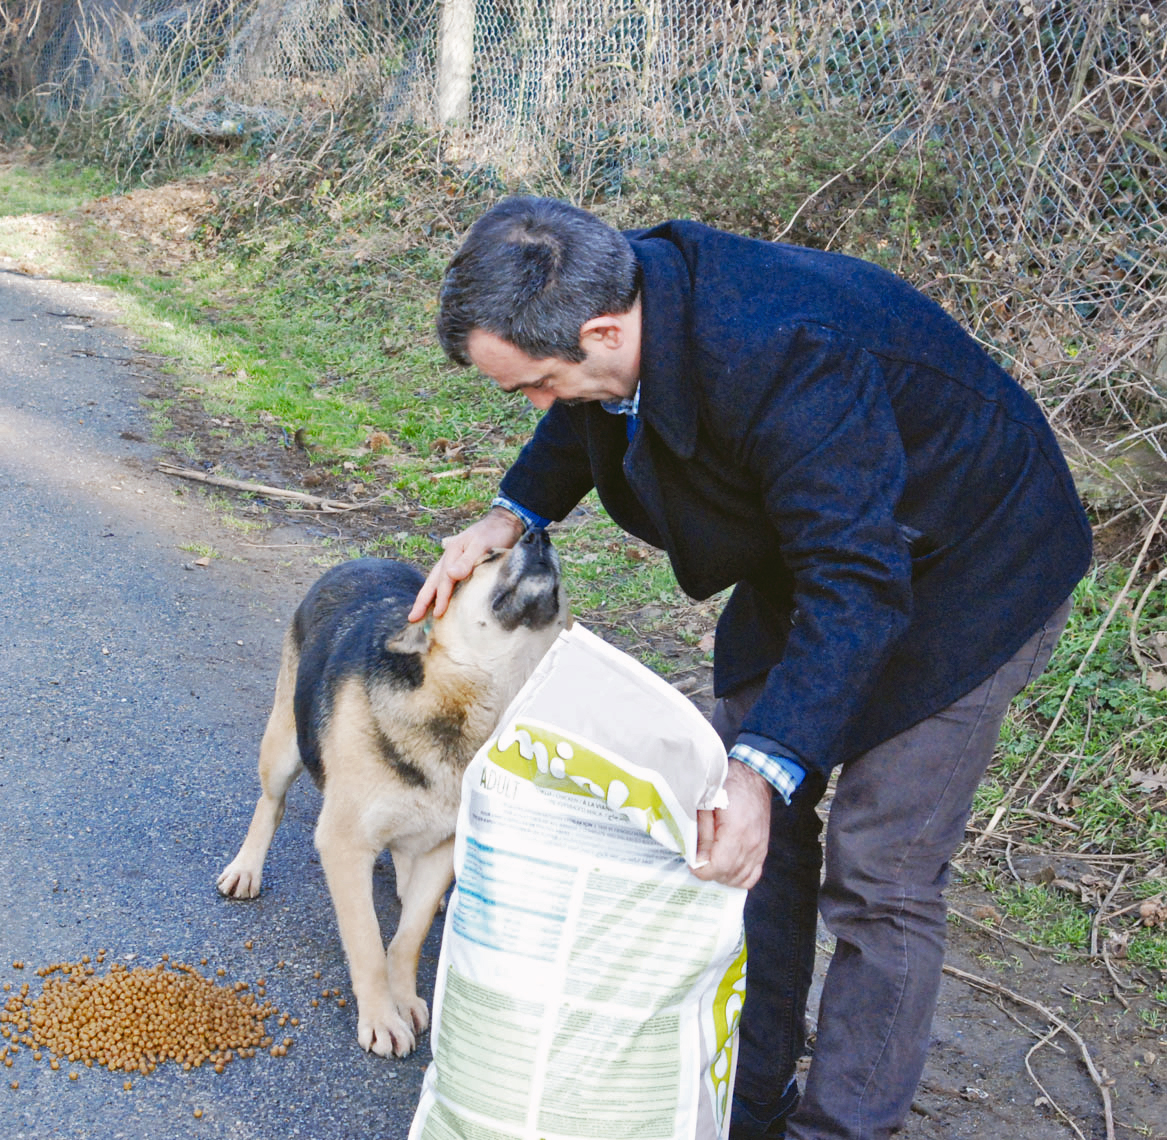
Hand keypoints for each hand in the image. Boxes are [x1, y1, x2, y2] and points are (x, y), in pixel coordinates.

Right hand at [408, 507, 525, 620]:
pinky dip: (439, 592)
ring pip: (435, 582)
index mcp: (452, 553)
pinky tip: (437, 601)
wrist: (503, 523)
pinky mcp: (460, 566)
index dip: (441, 598)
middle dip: (422, 600)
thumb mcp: (481, 545)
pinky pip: (445, 581)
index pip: (445, 580)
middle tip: (412, 618)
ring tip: (419, 613)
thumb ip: (466, 560)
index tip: (438, 614)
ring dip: (427, 597)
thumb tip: (450, 575)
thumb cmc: (493, 533)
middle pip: (432, 582)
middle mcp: (449, 559)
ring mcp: (453, 562)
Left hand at [691, 760, 772, 888]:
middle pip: (727, 875)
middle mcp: (751, 844)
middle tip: (699, 857)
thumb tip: (697, 859)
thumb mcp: (706, 805)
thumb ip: (701, 834)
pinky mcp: (763, 850)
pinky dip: (738, 877)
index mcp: (736, 831)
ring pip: (739, 879)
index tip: (692, 862)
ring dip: (722, 875)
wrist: (753, 777)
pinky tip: (727, 867)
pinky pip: (752, 876)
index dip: (701, 869)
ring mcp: (760, 849)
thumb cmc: (728, 786)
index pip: (718, 866)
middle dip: (709, 871)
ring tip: (711, 860)